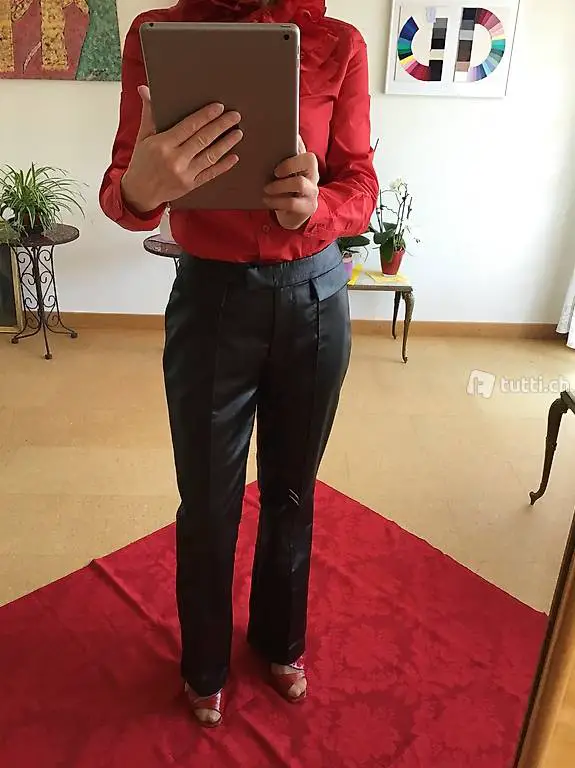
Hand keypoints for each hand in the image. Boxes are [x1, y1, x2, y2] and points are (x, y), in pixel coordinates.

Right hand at [121, 85, 242, 212]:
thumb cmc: (141, 162)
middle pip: (203, 139)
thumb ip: (149, 114)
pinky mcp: (191, 185)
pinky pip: (210, 174)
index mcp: (163, 144)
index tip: (219, 107)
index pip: (189, 126)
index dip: (206, 116)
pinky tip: (234, 157)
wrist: (139, 192)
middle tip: (235, 116)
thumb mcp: (143, 137)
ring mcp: (185, 174)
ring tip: (238, 133)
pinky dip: (223, 166)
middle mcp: (175, 159)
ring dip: (226, 144)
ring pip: (210, 156)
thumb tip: (145, 90)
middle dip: (221, 126)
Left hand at [263, 137, 318, 229]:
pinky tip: (266, 200)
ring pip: (300, 183)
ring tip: (266, 188)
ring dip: (280, 185)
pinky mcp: (307, 207)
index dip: (295, 143)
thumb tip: (269, 141)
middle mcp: (313, 175)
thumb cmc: (286, 190)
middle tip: (274, 171)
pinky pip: (292, 203)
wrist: (293, 215)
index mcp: (307, 163)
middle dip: (290, 163)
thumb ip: (281, 158)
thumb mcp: (285, 174)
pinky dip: (276, 201)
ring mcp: (312, 191)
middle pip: (309, 160)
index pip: (305, 146)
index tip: (279, 146)